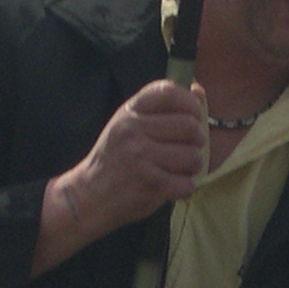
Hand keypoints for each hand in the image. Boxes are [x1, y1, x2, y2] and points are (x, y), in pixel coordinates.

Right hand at [32, 81, 205, 274]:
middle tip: (186, 150)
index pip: (168, 92)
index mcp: (129, 112)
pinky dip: (184, 189)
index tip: (193, 116)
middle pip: (189, 126)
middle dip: (196, 141)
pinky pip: (187, 184)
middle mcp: (133, 131)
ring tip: (177, 170)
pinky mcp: (150, 184)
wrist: (89, 196)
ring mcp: (141, 157)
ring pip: (193, 156)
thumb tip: (199, 90)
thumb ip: (162, 109)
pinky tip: (170, 187)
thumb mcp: (130, 125)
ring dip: (192, 167)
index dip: (190, 103)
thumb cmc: (116, 158)